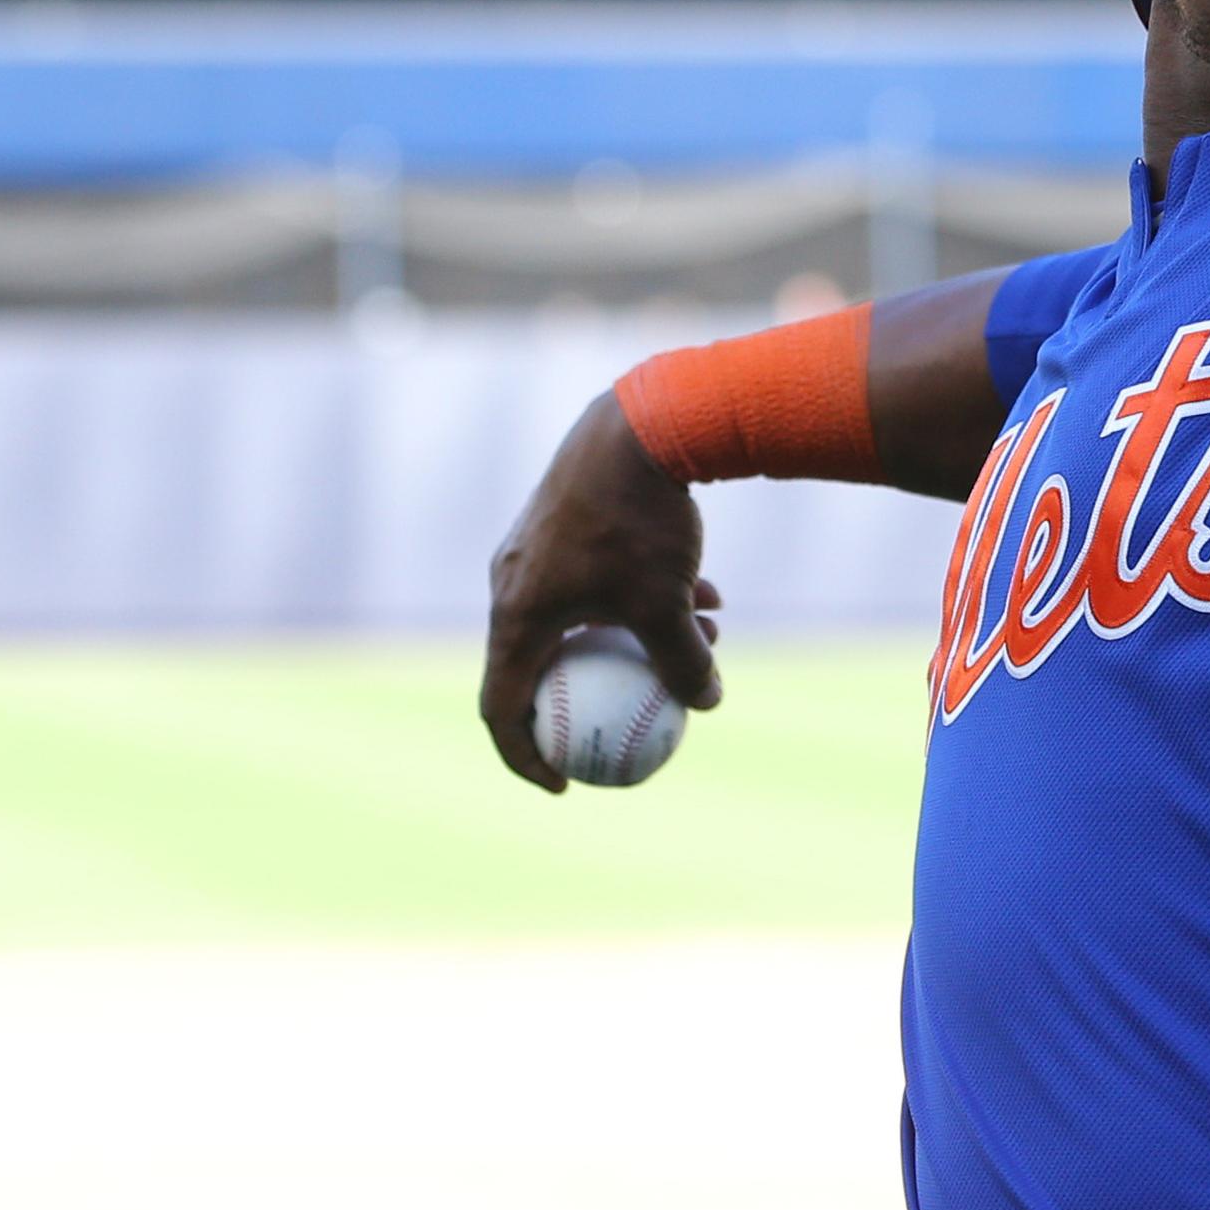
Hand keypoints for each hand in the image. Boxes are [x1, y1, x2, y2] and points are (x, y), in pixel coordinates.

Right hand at [480, 391, 724, 791]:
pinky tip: (709, 591)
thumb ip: (683, 663)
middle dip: (594, 694)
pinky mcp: (565, 517)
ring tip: (701, 641)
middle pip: (543, 661)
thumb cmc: (641, 523)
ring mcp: (534, 546)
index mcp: (514, 616)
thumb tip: (707, 705)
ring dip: (638, 635)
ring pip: (585, 612)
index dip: (525, 758)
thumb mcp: (667, 604)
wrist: (635, 426)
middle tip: (624, 723)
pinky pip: (598, 573)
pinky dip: (644, 591)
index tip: (565, 783)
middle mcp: (511, 581)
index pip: (501, 708)